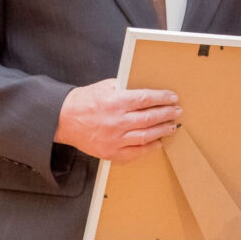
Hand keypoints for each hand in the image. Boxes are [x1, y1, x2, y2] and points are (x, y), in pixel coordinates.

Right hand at [54, 79, 180, 161]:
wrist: (63, 120)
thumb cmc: (84, 101)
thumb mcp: (104, 87)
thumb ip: (125, 88)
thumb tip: (146, 91)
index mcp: (115, 102)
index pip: (146, 99)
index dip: (162, 98)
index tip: (172, 97)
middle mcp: (116, 121)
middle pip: (149, 118)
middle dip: (167, 114)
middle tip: (177, 111)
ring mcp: (114, 139)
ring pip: (146, 136)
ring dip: (162, 131)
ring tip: (172, 126)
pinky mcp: (110, 152)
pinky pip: (135, 153)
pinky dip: (149, 148)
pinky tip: (158, 143)